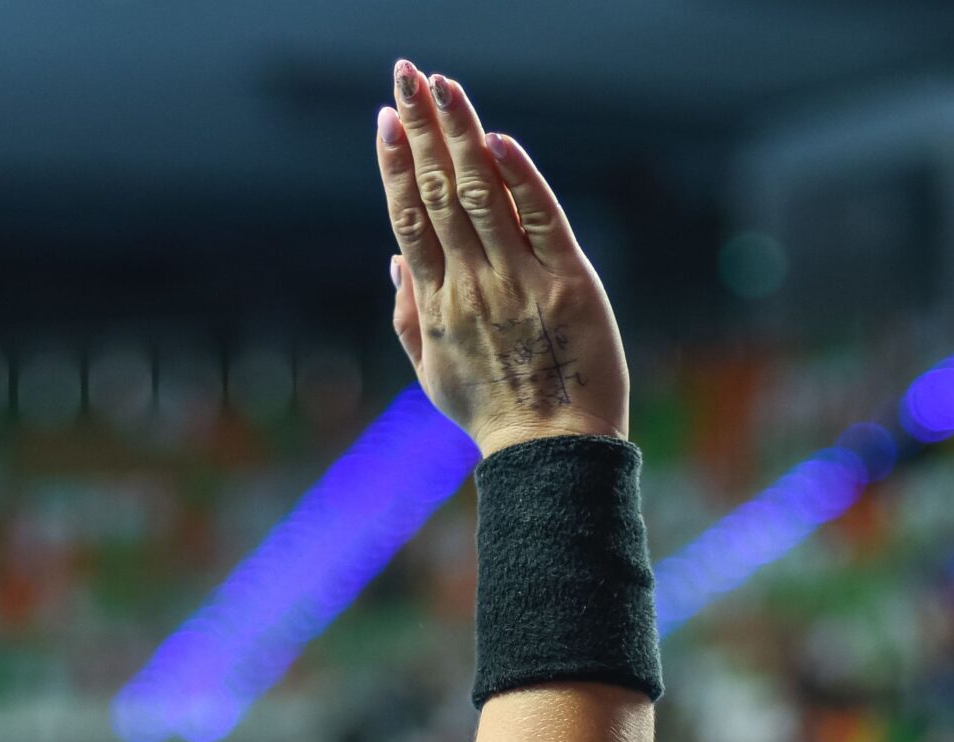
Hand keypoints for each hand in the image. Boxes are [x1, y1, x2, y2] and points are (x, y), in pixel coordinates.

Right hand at [376, 62, 628, 458]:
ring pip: (482, 193)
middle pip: (438, 192)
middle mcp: (471, 284)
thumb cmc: (491, 414)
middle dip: (421, 127)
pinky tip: (498, 139)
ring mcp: (518, 281)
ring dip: (461, 134)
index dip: (395, 164)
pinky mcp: (567, 282)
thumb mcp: (432, 371)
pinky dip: (519, 177)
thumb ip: (407, 313)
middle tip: (407, 74)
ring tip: (444, 86)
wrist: (551, 453)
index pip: (408, 217)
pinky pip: (540, 219)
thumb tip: (394, 257)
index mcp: (435, 303)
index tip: (386, 118)